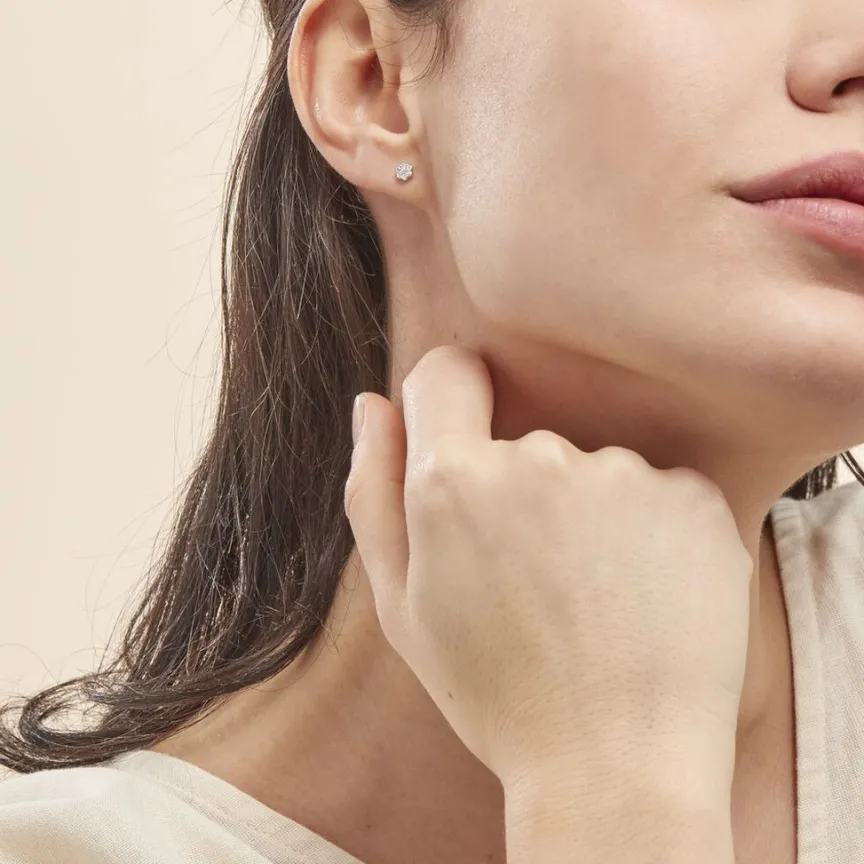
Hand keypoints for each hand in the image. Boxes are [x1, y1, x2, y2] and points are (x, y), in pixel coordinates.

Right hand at [344, 345, 751, 811]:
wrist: (618, 767)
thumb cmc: (496, 692)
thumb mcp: (402, 605)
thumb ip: (374, 491)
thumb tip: (374, 403)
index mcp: (455, 480)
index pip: (446, 373)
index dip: (447, 402)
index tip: (463, 446)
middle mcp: (540, 458)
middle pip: (523, 437)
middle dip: (519, 489)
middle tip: (534, 583)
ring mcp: (624, 474)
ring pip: (592, 469)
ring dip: (588, 516)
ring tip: (592, 601)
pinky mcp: (693, 498)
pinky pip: (657, 491)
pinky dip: (650, 532)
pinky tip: (643, 598)